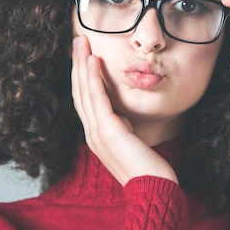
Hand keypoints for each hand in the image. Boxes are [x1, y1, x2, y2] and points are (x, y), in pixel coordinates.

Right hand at [71, 36, 177, 184]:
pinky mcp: (108, 131)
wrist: (153, 189)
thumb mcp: (129, 142)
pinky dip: (93, 78)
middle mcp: (91, 133)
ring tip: (81, 42)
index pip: (83, 99)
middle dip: (77, 63)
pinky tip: (93, 61)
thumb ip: (121, 128)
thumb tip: (123, 116)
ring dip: (81, 64)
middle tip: (77, 40)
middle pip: (78, 91)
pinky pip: (97, 99)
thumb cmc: (146, 168)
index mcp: (95, 135)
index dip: (81, 75)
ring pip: (84, 91)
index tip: (83, 54)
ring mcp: (97, 132)